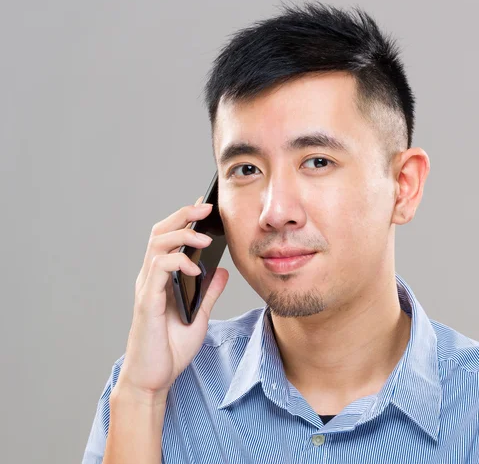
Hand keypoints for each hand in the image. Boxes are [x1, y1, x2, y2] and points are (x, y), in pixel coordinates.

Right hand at [117, 196, 228, 400]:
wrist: (154, 380)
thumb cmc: (170, 349)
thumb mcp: (199, 316)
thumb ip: (208, 292)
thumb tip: (221, 271)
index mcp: (161, 279)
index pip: (168, 238)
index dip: (184, 219)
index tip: (205, 208)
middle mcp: (150, 279)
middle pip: (160, 233)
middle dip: (182, 216)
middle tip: (205, 208)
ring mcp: (147, 289)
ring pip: (157, 245)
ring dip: (182, 235)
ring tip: (205, 237)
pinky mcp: (147, 302)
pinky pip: (158, 271)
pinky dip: (177, 262)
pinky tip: (195, 268)